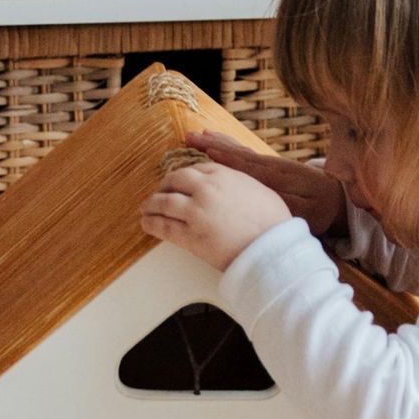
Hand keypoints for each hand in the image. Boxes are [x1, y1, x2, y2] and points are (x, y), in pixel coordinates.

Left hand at [141, 159, 290, 272]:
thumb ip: (238, 182)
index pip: (194, 169)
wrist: (271, 249)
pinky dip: (152, 224)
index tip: (178, 183)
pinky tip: (146, 224)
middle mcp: (206, 189)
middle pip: (174, 181)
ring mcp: (196, 212)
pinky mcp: (190, 236)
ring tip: (146, 209)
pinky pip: (164, 227)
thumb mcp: (258, 189)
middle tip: (159, 193)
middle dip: (164, 187)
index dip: (183, 177)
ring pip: (164, 202)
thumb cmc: (272, 222)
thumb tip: (231, 186)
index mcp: (223, 174)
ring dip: (151, 204)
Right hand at [184, 130, 346, 237]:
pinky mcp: (272, 168)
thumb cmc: (321, 209)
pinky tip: (222, 146)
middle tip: (190, 136)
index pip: (243, 164)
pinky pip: (246, 155)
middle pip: (237, 153)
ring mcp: (271, 165)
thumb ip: (283, 200)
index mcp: (275, 177)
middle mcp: (270, 166)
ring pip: (240, 151)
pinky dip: (232, 148)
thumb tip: (261, 194)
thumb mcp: (305, 210)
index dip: (223, 155)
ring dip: (219, 143)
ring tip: (199, 135)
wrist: (339, 199)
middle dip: (213, 144)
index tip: (203, 147)